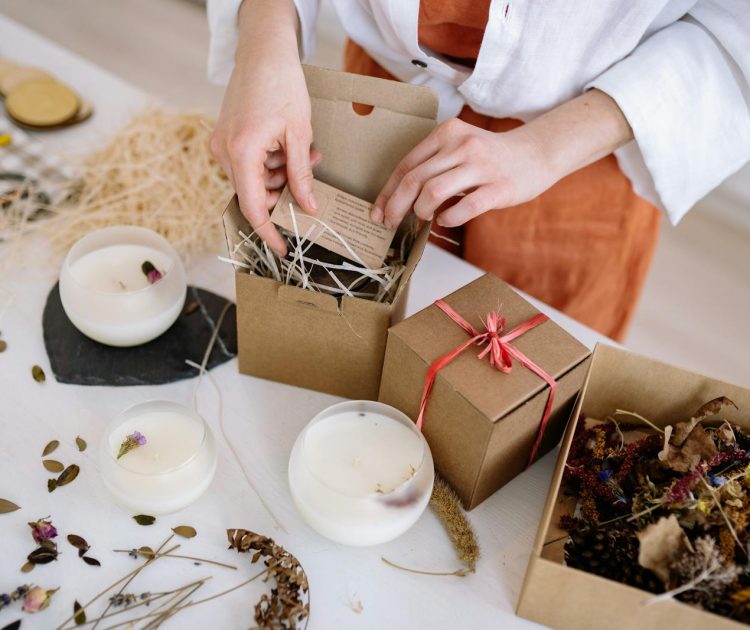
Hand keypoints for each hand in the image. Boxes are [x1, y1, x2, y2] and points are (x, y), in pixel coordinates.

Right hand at [209, 0, 319, 255]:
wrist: (262, 50)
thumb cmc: (281, 85)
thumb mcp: (299, 134)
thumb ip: (301, 176)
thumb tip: (309, 207)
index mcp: (241, 153)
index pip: (253, 208)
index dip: (269, 233)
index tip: (283, 249)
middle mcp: (224, 152)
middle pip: (256, 193)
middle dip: (284, 190)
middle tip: (308, 175)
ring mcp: (221, 144)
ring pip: (255, 179)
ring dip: (280, 174)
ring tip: (304, 152)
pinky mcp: (225, 137)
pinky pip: (249, 163)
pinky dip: (270, 162)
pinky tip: (286, 144)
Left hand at [371, 118, 550, 228]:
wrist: (536, 154)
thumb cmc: (490, 158)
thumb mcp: (458, 149)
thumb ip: (432, 166)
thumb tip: (399, 198)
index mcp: (447, 133)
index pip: (406, 165)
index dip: (387, 192)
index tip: (378, 212)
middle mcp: (462, 145)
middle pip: (414, 179)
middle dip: (396, 206)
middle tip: (391, 224)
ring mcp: (481, 166)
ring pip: (433, 192)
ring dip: (420, 211)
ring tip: (423, 218)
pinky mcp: (498, 188)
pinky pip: (464, 207)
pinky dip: (448, 219)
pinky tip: (445, 221)